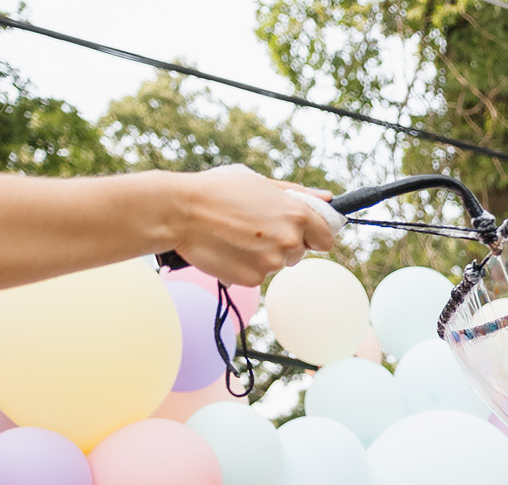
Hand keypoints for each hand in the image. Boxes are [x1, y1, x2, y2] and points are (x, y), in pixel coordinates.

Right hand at [164, 164, 339, 285]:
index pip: (326, 238)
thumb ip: (297, 193)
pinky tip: (227, 248)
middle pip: (299, 252)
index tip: (301, 233)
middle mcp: (290, 240)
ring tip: (235, 234)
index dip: (313, 236)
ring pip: (277, 264)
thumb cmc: (217, 191)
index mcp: (296, 214)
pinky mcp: (253, 279)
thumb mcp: (259, 182)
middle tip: (253, 227)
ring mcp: (272, 262)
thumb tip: (328, 198)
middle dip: (283, 243)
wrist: (179, 211)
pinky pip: (257, 275)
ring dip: (262, 254)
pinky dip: (245, 266)